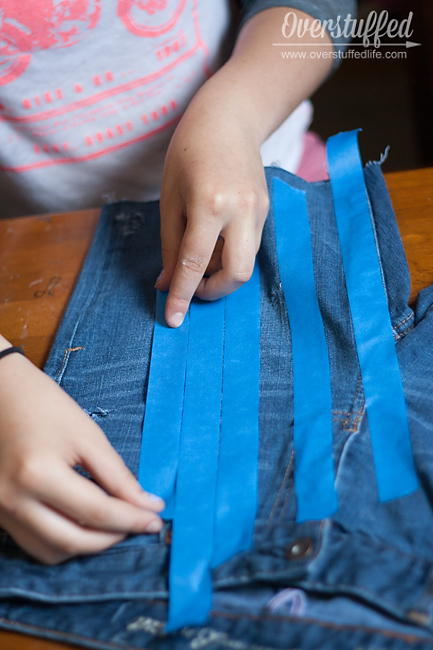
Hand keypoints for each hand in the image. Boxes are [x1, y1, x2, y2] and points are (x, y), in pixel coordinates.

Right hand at [0, 347, 163, 564]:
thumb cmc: (44, 406)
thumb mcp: (87, 435)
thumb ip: (117, 475)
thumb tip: (147, 505)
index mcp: (38, 475)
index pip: (96, 512)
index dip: (132, 519)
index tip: (156, 519)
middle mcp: (14, 501)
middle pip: (74, 541)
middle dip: (114, 537)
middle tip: (140, 523)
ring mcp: (1, 511)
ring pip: (53, 552)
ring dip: (89, 546)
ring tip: (115, 525)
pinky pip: (36, 544)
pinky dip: (65, 542)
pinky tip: (86, 524)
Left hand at [156, 77, 268, 326]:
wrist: (228, 119)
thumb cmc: (188, 153)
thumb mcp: (169, 199)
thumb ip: (170, 246)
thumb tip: (167, 284)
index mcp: (210, 204)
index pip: (194, 263)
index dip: (182, 295)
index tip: (172, 319)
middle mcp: (240, 211)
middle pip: (237, 274)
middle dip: (213, 291)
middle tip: (192, 286)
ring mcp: (259, 211)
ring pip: (245, 263)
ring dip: (220, 273)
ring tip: (199, 256)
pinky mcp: (266, 210)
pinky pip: (248, 246)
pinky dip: (229, 255)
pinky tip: (214, 241)